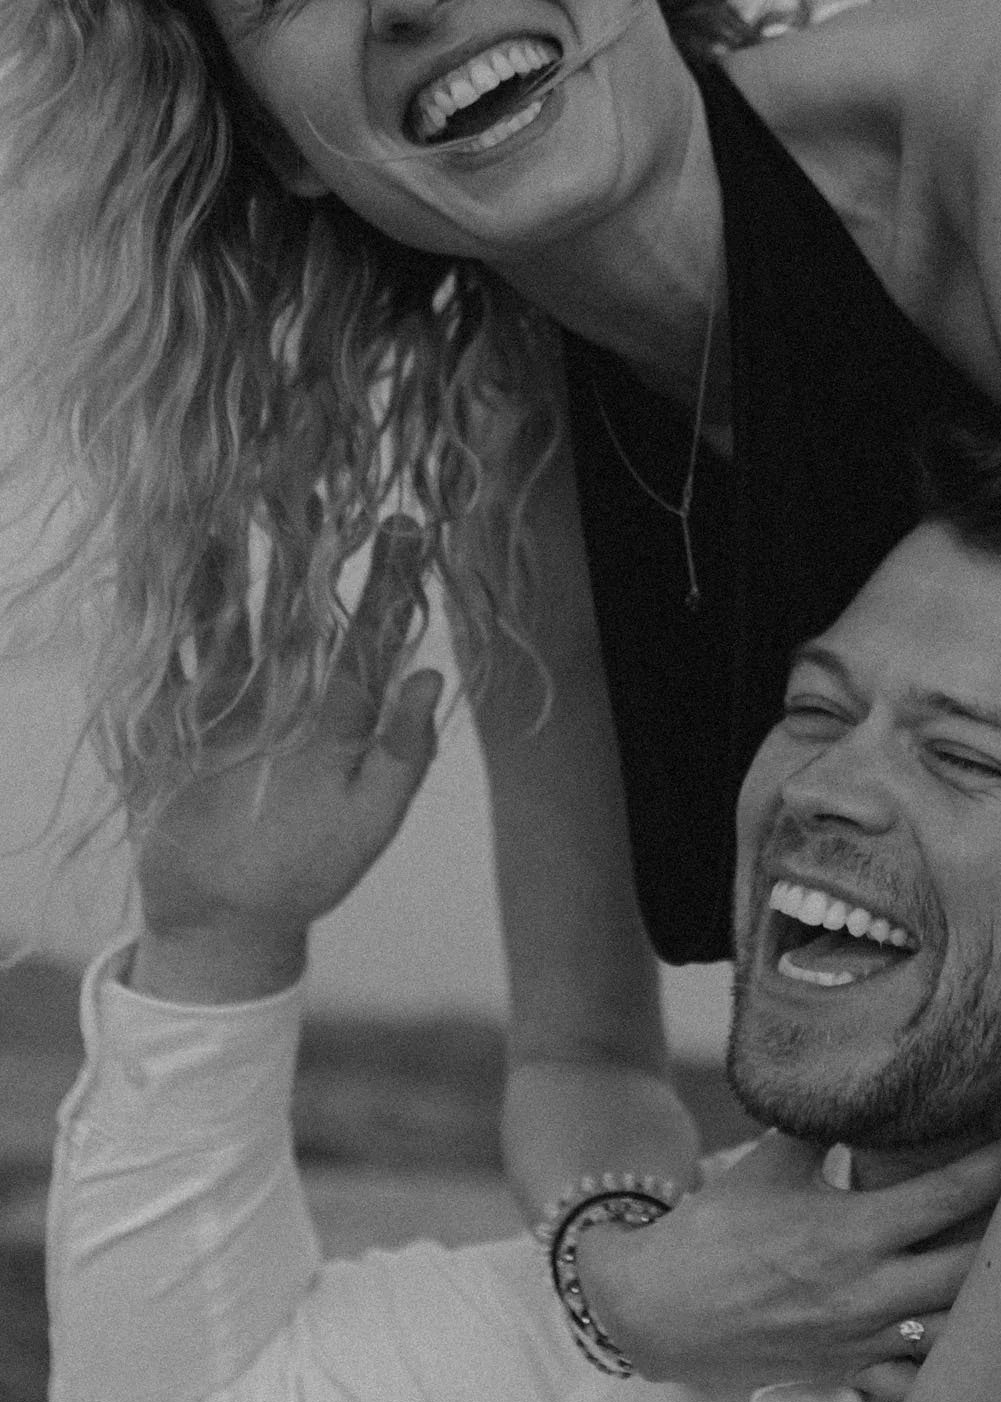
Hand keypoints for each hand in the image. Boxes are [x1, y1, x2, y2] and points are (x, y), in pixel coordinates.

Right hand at [131, 518, 443, 1002]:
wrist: (225, 917)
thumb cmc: (309, 872)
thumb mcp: (367, 820)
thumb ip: (401, 753)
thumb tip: (433, 676)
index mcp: (343, 714)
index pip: (369, 636)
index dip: (386, 584)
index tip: (406, 527)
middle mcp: (289, 693)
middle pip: (299, 609)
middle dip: (307, 549)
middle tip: (315, 483)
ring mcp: (229, 699)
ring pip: (231, 615)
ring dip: (231, 562)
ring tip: (235, 501)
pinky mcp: (174, 715)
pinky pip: (171, 650)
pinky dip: (168, 606)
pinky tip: (167, 555)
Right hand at [574, 1127, 1000, 1391]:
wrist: (661, 1309)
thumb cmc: (717, 1229)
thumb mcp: (772, 1163)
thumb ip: (824, 1124)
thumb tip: (865, 1075)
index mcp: (850, 1233)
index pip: (947, 1196)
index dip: (998, 1165)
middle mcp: (866, 1292)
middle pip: (974, 1270)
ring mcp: (861, 1339)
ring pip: (957, 1329)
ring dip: (993, 1298)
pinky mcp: (848, 1369)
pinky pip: (918, 1378)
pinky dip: (953, 1362)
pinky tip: (980, 1339)